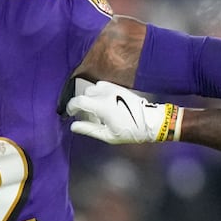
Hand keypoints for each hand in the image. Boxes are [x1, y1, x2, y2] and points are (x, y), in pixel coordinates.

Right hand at [65, 79, 179, 143]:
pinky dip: (98, 92)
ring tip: (95, 109)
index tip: (70, 113)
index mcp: (102, 107)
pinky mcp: (118, 87)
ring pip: (93, 88)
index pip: (78, 101)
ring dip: (90, 97)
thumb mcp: (108, 135)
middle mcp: (106, 94)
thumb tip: (73, 126)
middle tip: (85, 116)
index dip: (71, 107)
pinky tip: (102, 102)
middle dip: (81, 103)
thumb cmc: (130, 131)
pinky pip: (101, 85)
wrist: (150, 121)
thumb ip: (88, 129)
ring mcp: (113, 89)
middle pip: (84, 94)